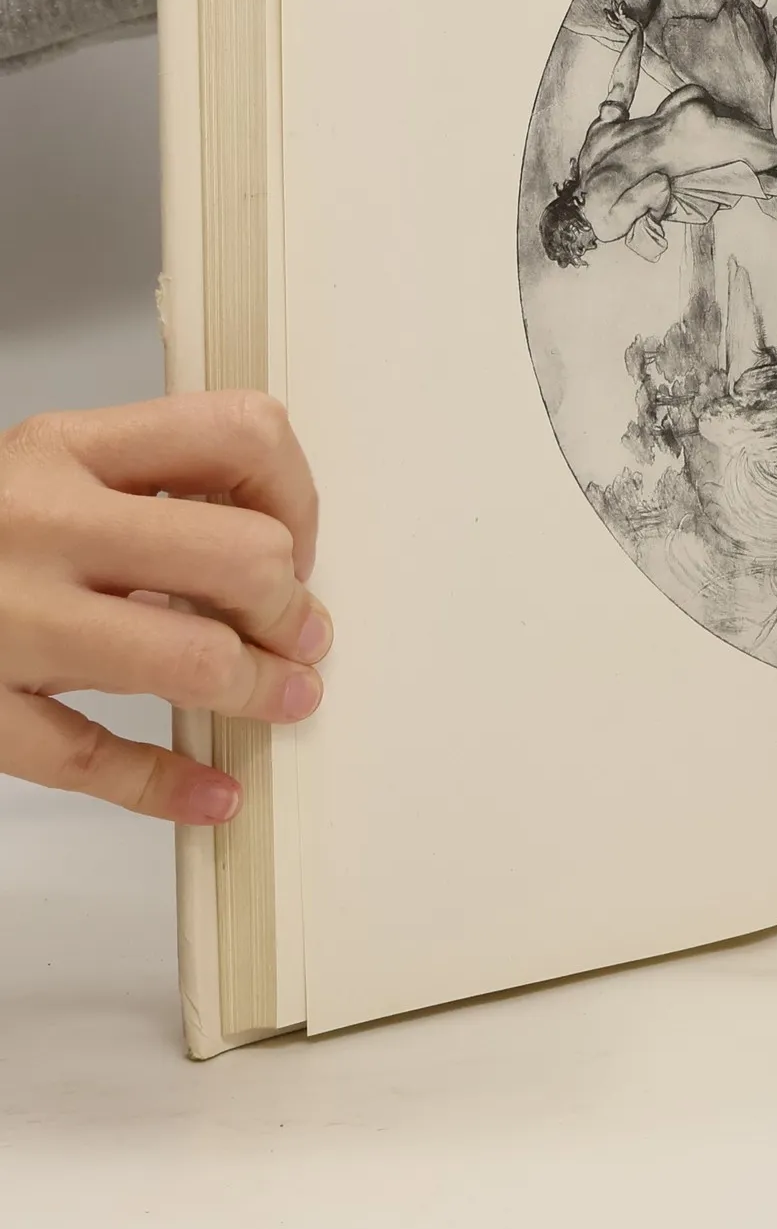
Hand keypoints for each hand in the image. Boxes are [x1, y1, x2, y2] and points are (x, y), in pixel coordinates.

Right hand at [0, 393, 328, 822]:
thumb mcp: (48, 473)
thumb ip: (147, 491)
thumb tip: (276, 553)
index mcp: (67, 449)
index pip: (240, 437)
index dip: (294, 497)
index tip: (294, 541)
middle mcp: (40, 524)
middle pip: (240, 555)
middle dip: (288, 604)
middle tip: (296, 632)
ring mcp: (7, 621)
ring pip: (192, 659)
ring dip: (259, 688)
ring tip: (282, 696)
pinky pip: (91, 756)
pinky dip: (167, 784)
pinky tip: (211, 792)